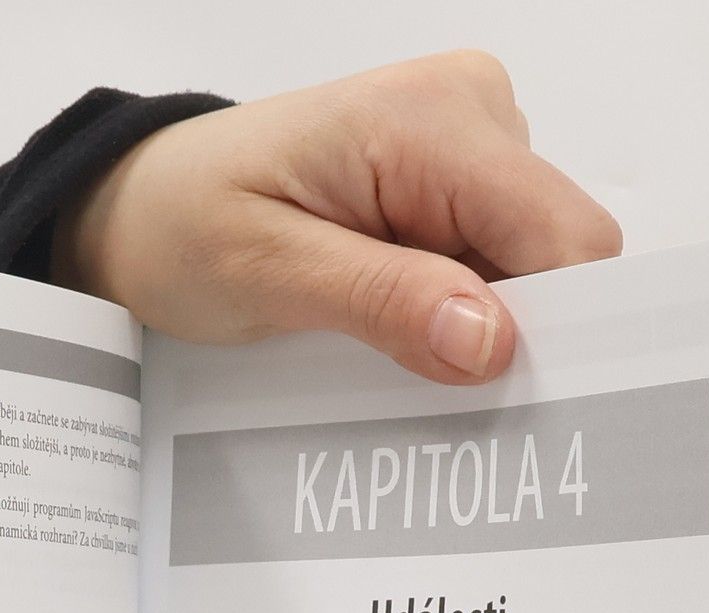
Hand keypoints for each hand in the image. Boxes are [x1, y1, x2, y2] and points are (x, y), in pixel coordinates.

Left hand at [56, 51, 621, 383]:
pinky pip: (494, 270)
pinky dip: (459, 321)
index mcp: (433, 118)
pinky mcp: (455, 189)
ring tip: (389, 356)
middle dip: (514, 337)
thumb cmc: (184, 221)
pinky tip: (399, 339)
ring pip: (531, 273)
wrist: (143, 205)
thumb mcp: (266, 273)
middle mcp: (470, 114)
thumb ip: (384, 302)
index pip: (565, 235)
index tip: (518, 402)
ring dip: (479, 335)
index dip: (560, 327)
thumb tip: (490, 340)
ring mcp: (469, 149)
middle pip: (559, 257)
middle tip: (436, 398)